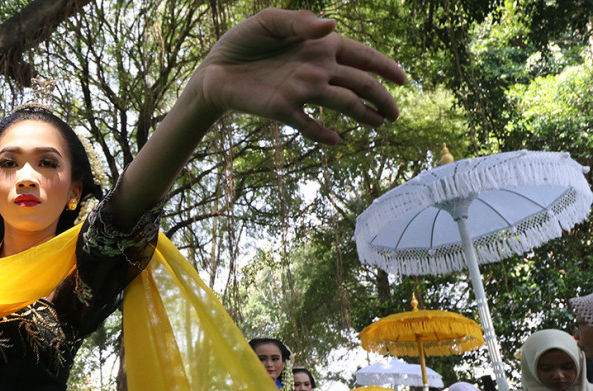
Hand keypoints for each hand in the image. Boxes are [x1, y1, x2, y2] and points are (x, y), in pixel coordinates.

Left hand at [192, 9, 404, 143]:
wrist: (215, 69)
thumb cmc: (245, 41)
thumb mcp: (269, 21)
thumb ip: (299, 22)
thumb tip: (330, 27)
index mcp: (321, 46)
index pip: (363, 55)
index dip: (385, 66)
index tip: (403, 79)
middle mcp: (318, 70)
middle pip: (359, 84)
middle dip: (381, 97)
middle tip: (396, 115)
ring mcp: (302, 91)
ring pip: (341, 104)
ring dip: (362, 115)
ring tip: (378, 125)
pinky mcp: (283, 109)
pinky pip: (308, 125)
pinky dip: (322, 133)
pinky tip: (337, 140)